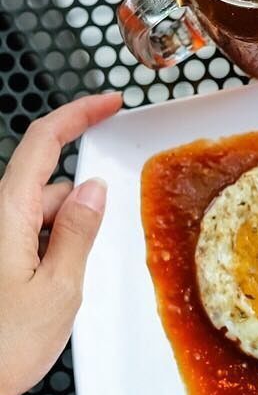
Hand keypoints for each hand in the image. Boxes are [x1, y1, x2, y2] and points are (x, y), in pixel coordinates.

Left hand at [0, 93, 121, 394]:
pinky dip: (52, 248)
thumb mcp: (58, 290)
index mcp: (8, 215)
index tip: (110, 104)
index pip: (43, 141)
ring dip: (66, 232)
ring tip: (71, 284)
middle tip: (104, 237)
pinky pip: (28, 237)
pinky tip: (57, 288)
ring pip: (39, 213)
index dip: (78, 114)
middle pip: (45, 181)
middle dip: (82, 198)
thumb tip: (92, 190)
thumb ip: (78, 234)